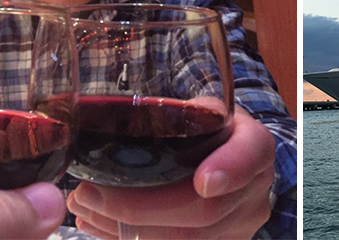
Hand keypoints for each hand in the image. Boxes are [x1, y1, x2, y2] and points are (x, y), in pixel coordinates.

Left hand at [66, 107, 274, 239]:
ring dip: (125, 229)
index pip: (249, 157)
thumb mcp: (199, 112)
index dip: (230, 170)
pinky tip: (98, 224)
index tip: (204, 181)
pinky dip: (126, 239)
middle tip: (88, 193)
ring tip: (84, 208)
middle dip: (140, 207)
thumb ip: (174, 114)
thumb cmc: (206, 132)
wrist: (230, 162)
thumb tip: (110, 114)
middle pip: (204, 211)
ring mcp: (237, 227)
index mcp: (254, 146)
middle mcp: (253, 192)